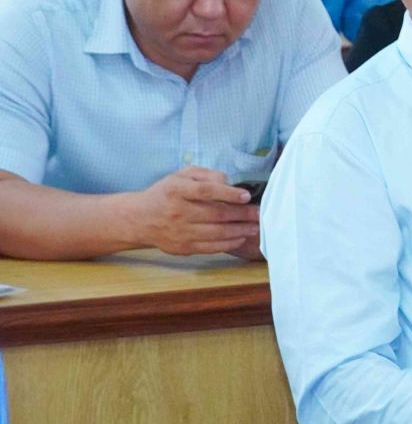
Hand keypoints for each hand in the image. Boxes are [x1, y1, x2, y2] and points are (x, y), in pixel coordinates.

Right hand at [130, 167, 258, 255]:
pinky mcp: (182, 248)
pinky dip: (228, 244)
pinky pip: (209, 248)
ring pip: (216, 233)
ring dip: (240, 231)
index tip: (246, 196)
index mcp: (177, 190)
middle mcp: (178, 212)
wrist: (140, 219)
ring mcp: (180, 233)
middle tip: (259, 214)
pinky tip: (240, 238)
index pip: (206, 191)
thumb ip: (206, 175)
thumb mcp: (182, 175)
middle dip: (242, 215)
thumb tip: (227, 182)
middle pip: (216, 214)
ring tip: (255, 227)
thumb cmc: (167, 193)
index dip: (228, 194)